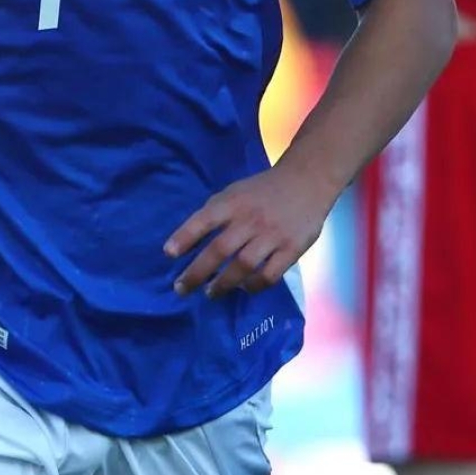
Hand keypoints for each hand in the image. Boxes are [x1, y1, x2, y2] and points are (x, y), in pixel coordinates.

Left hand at [165, 164, 338, 298]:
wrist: (307, 181)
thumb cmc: (263, 190)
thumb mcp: (235, 191)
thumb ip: (215, 212)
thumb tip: (187, 240)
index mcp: (234, 202)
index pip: (204, 219)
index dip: (184, 236)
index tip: (169, 254)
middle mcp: (251, 219)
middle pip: (220, 249)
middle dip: (197, 272)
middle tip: (182, 288)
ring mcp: (272, 235)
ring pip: (243, 266)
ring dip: (223, 283)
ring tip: (211, 293)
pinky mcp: (292, 249)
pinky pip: (270, 275)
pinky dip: (254, 286)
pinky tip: (245, 288)